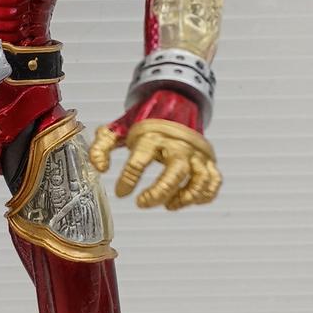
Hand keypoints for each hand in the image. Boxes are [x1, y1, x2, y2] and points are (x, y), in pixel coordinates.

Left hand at [90, 118, 220, 210]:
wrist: (172, 107)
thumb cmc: (144, 125)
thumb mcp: (118, 130)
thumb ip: (102, 147)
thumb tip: (99, 167)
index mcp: (153, 136)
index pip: (140, 159)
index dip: (128, 179)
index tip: (121, 192)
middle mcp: (177, 145)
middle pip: (175, 171)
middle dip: (159, 192)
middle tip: (142, 203)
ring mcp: (195, 153)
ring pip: (199, 178)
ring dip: (185, 197)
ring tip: (168, 205)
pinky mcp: (208, 159)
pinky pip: (213, 180)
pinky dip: (204, 195)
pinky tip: (186, 201)